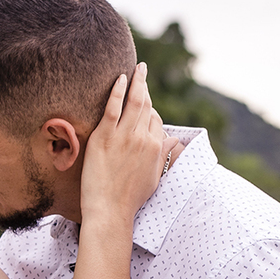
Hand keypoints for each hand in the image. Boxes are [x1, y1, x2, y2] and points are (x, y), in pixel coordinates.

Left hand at [80, 62, 180, 222]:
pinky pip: (113, 107)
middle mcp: (143, 138)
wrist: (110, 210)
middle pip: (146, 106)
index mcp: (155, 147)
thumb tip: (174, 141)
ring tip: (137, 68)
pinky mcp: (105, 137)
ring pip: (134, 102)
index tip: (143, 99)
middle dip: (145, 87)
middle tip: (142, 71)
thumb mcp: (154, 177)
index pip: (155, 119)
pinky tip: (120, 78)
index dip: (150, 108)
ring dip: (137, 82)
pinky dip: (118, 91)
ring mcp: (124, 136)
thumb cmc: (130, 198)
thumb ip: (164, 156)